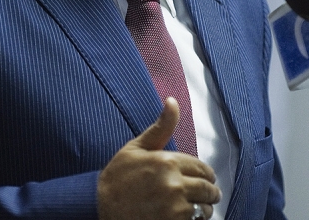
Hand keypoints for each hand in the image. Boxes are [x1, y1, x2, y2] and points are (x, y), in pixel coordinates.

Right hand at [98, 97, 220, 219]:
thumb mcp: (136, 147)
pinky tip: (182, 217)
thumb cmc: (118, 177)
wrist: (99, 206)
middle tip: (203, 195)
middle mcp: (173, 184)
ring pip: (204, 209)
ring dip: (203, 208)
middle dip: (209, 192)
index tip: (204, 179)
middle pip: (207, 189)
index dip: (205, 174)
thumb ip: (160, 127)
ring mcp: (174, 208)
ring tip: (192, 207)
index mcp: (167, 161)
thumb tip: (172, 101)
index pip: (203, 168)